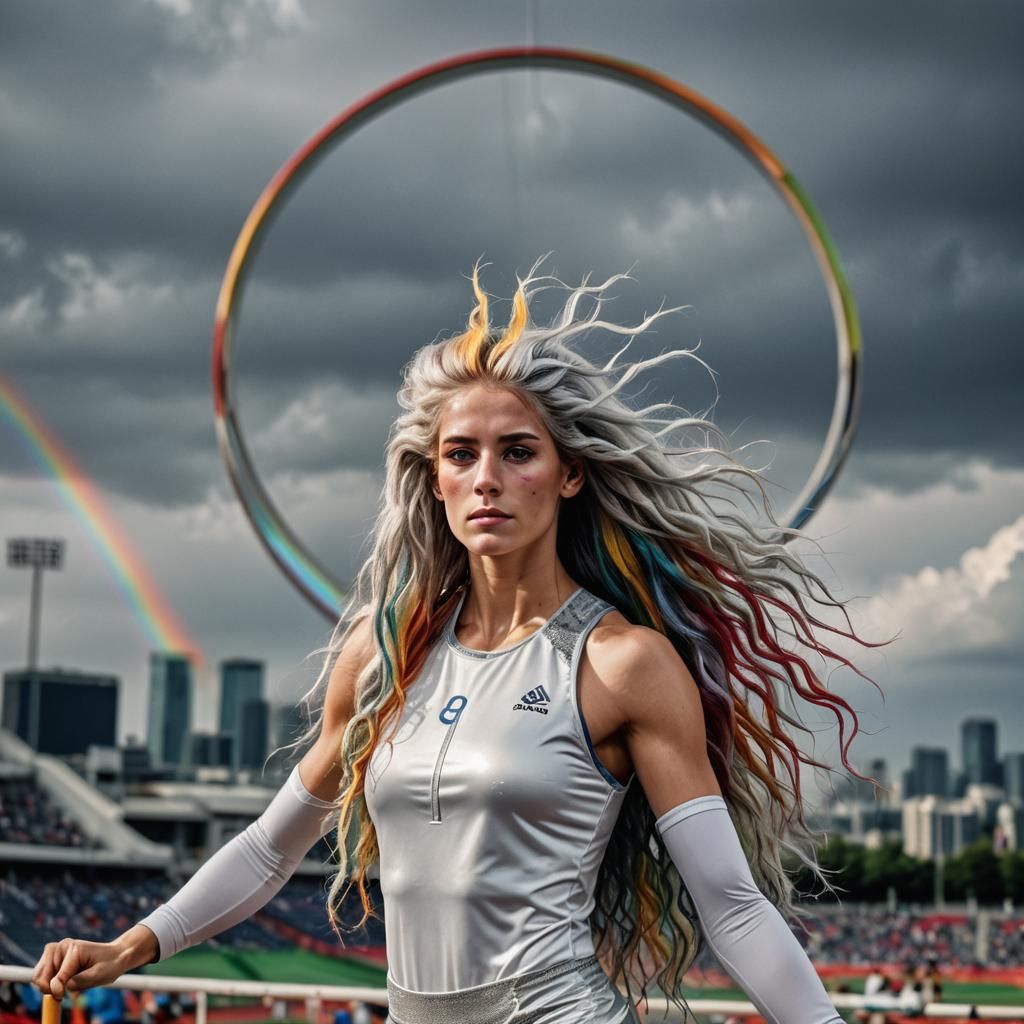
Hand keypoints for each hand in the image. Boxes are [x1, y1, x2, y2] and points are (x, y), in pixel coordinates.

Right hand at [32, 926, 157, 997]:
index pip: (56, 977)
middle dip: (47, 988)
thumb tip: (62, 987)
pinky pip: (41, 975)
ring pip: (38, 975)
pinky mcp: (54, 958)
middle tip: (61, 993)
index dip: (57, 991)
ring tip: (63, 987)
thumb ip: (81, 981)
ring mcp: (56, 951)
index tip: (62, 997)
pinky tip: (61, 983)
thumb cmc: (110, 965)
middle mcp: (62, 946)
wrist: (115, 956)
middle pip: (39, 975)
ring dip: (47, 985)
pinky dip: (48, 983)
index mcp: (74, 948)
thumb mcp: (100, 975)